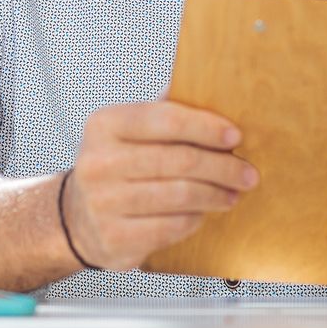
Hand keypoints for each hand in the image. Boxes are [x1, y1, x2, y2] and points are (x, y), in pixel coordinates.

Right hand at [63, 101, 258, 270]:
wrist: (78, 216)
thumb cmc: (118, 164)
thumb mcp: (128, 131)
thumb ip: (164, 111)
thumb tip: (216, 89)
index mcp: (104, 125)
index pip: (166, 119)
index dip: (206, 127)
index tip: (235, 136)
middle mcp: (98, 162)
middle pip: (179, 161)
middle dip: (222, 167)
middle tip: (248, 174)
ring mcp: (102, 203)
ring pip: (180, 196)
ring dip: (216, 195)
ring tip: (232, 194)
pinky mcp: (114, 238)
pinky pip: (172, 227)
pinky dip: (195, 219)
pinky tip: (203, 214)